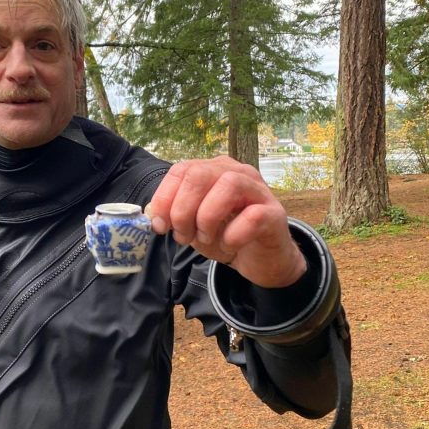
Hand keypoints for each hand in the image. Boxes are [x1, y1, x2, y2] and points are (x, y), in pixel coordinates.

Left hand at [149, 157, 306, 287]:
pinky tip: (229, 245)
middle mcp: (237, 172)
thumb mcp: (194, 224)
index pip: (181, 170)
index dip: (164, 198)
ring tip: (206, 238)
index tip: (160, 226)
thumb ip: (175, 214)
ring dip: (207, 218)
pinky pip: (252, 216)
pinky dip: (233, 235)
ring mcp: (258, 190)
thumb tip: (154, 216)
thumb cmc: (226, 235)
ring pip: (228, 185)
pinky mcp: (274, 213)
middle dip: (182, 210)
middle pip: (199, 175)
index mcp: (214, 170)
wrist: (261, 258)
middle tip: (184, 237)